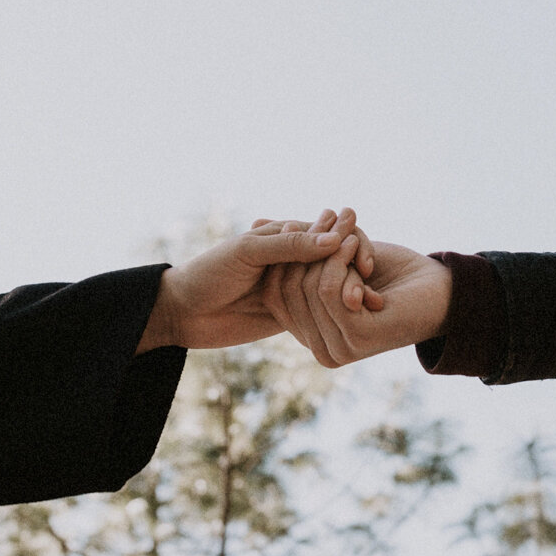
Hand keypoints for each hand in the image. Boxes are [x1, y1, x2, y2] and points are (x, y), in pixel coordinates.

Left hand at [138, 210, 366, 352]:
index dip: (349, 242)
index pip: (327, 232)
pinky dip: (337, 315)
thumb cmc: (209, 273)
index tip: (365, 258)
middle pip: (336, 260)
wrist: (183, 312)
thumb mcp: (247, 252)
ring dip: (351, 293)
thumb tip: (333, 241)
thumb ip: (289, 246)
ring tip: (370, 307)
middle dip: (355, 272)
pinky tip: (356, 322)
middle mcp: (293, 259)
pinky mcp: (291, 315)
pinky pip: (320, 313)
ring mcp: (293, 287)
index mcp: (284, 234)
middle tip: (372, 291)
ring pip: (332, 286)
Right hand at [263, 230, 452, 367]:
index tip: (299, 222)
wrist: (442, 290)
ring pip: (306, 287)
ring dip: (329, 252)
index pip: (275, 294)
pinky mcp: (356, 339)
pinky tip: (359, 252)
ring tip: (351, 235)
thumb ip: (302, 256)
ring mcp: (337, 349)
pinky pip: (328, 290)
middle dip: (306, 248)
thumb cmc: (392, 271)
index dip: (284, 255)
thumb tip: (255, 224)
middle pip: (284, 291)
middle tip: (331, 218)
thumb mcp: (337, 261)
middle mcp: (322, 350)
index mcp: (313, 337)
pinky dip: (341, 261)